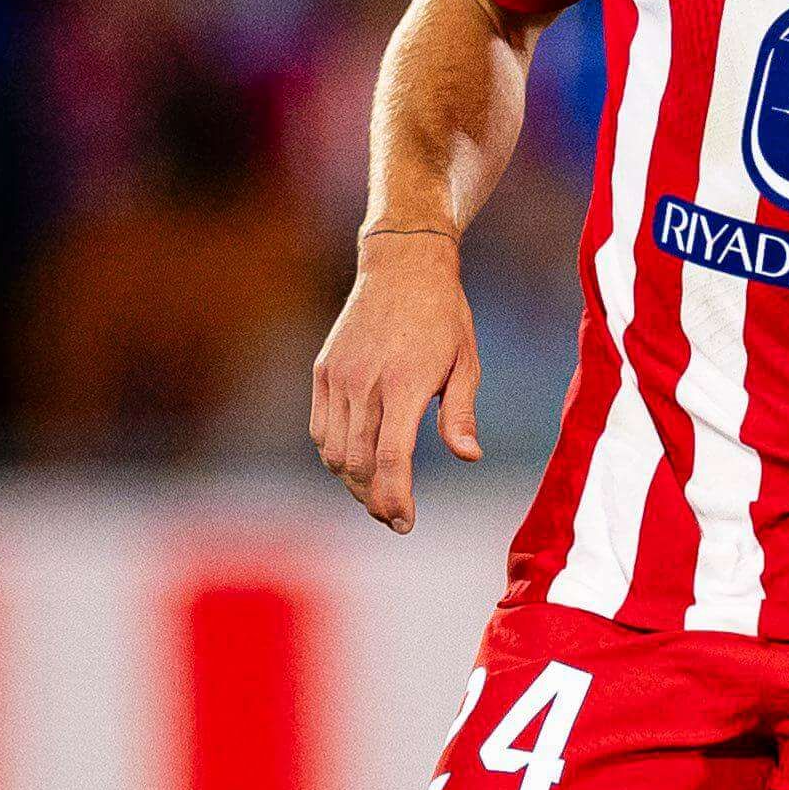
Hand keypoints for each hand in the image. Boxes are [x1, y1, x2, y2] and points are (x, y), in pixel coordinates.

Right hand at [310, 231, 481, 530]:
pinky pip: (320, 429)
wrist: (402, 267)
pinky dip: (334, 455)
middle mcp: (365, 382)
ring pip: (334, 453)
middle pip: (359, 465)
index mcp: (404, 383)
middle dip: (375, 500)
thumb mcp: (467, 362)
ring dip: (353, 483)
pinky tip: (356, 463)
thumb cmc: (443, 318)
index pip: (391, 459)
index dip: (396, 498)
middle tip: (394, 518)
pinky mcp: (323, 371)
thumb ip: (461, 414)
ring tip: (376, 495)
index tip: (406, 522)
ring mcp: (338, 377)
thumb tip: (468, 456)